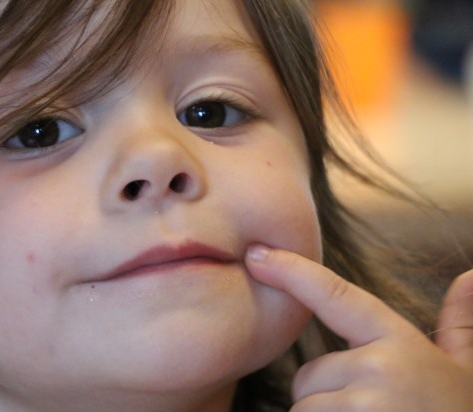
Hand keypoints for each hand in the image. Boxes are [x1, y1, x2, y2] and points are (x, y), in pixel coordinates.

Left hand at [245, 245, 472, 410]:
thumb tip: (468, 276)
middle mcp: (377, 368)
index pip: (334, 294)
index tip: (256, 255)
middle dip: (324, 397)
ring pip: (304, 409)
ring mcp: (362, 406)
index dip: (291, 271)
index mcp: (399, 342)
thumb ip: (458, 325)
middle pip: (307, 376)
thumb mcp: (466, 372)